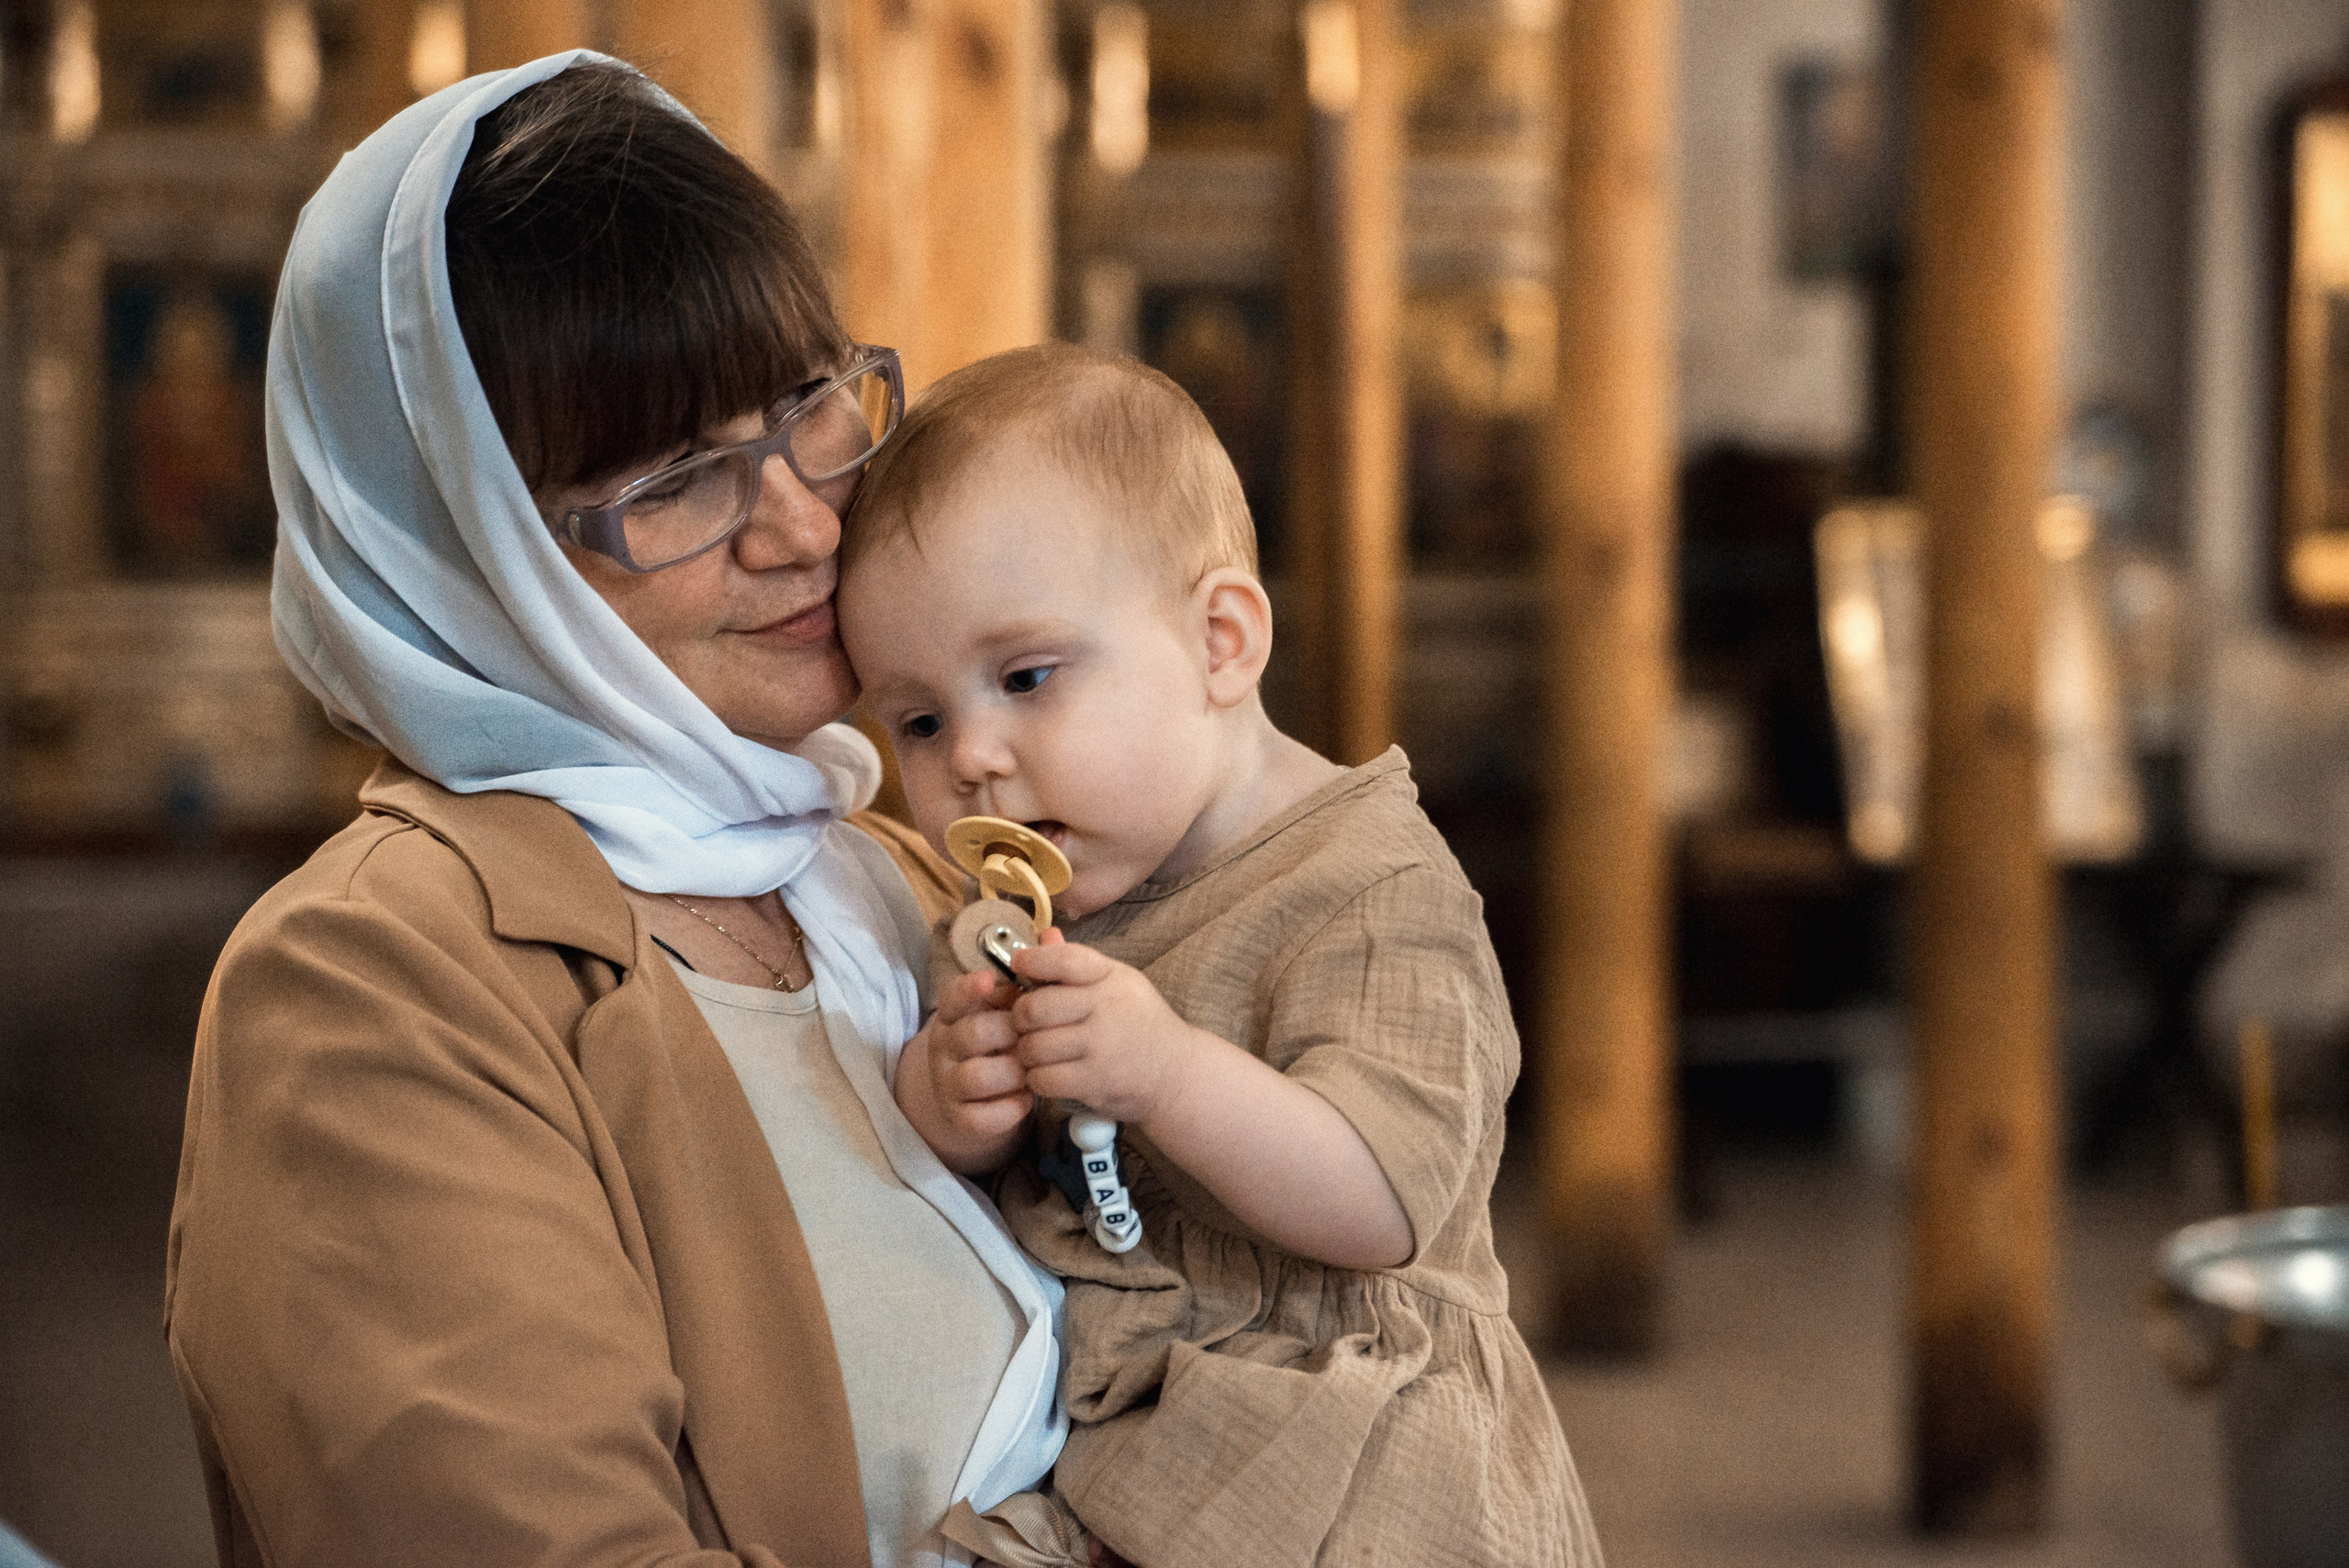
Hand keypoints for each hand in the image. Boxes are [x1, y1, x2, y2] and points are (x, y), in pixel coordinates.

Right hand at [917, 968, 1031, 1145]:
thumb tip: (1052, 934)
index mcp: (956, 1013)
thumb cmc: (1001, 1041)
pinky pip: (980, 1117)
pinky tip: (1026, 1099)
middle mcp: (945, 1045)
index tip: (990, 980)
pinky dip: (1008, 1109)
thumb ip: (1029, 975)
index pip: (952, 996)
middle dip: (1008, 1034)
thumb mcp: (1008, 1008)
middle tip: (1032, 1037)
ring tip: (1031, 1071)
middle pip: (971, 1034)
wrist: (980, 1096)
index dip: (968, 988)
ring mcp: (948, 1082)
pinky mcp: (959, 1116)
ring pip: (976, 1076)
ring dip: (1011, 1073)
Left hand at [1008, 934, 1210, 1125]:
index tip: (1018, 963)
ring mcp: (1103, 1047)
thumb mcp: (1117, 983)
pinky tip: (1047, 1073)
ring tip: (1036, 1051)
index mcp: (1111, 978)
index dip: (1034, 959)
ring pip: (1034, 1047)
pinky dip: (1037, 1079)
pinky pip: (1044, 1078)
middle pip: (1036, 1008)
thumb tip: (1044, 936)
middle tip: (1024, 1023)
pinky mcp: (1096, 1082)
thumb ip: (1077, 963)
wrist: (1175, 1071)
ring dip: (1026, 1052)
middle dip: (1020, 1017)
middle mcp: (1108, 1009)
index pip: (1066, 960)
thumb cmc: (1138, 1022)